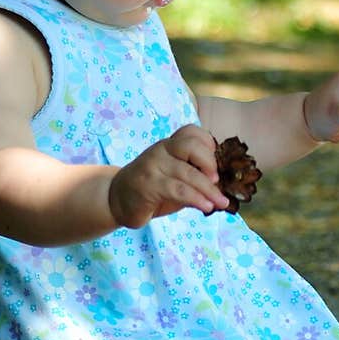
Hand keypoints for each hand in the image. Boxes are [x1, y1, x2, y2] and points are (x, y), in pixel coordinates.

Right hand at [107, 125, 228, 227]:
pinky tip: (206, 207)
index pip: (191, 132)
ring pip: (188, 173)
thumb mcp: (175, 179)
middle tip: (218, 182)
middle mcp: (161, 150)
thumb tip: (221, 189)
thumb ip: (194, 178)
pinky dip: (197, 199)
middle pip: (191, 145)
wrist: (117, 200)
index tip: (216, 164)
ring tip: (220, 202)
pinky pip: (179, 190)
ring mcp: (153, 166)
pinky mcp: (149, 185)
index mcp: (168, 145)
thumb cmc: (150, 190)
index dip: (209, 144)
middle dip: (210, 163)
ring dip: (209, 190)